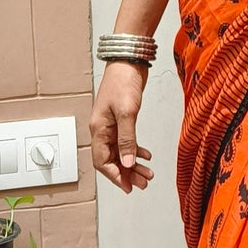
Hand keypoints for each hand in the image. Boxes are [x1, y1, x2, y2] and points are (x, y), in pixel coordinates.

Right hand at [89, 61, 154, 194]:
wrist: (128, 60)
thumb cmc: (123, 82)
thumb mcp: (127, 112)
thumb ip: (127, 139)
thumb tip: (128, 163)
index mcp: (99, 129)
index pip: (102, 161)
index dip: (115, 176)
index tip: (128, 187)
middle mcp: (102, 129)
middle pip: (112, 159)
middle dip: (127, 174)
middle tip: (142, 183)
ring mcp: (111, 124)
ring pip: (120, 151)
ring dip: (133, 164)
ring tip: (148, 174)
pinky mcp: (121, 118)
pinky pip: (126, 141)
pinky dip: (135, 150)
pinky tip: (146, 156)